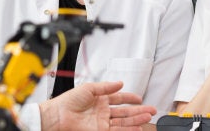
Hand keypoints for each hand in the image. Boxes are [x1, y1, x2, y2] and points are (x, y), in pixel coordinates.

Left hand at [39, 81, 156, 130]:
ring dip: (136, 119)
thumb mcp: (89, 88)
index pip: (119, 98)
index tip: (139, 98)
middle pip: (124, 111)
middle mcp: (102, 111)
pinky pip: (118, 130)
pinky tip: (137, 126)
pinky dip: (128, 129)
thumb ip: (106, 87)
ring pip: (123, 122)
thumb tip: (120, 83)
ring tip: (148, 117)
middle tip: (151, 110)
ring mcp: (102, 122)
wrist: (58, 115)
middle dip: (138, 111)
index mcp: (100, 99)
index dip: (130, 98)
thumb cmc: (68, 101)